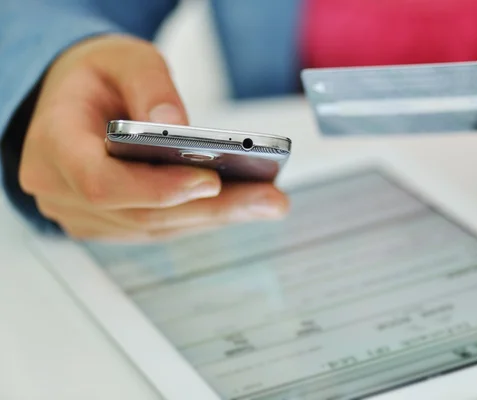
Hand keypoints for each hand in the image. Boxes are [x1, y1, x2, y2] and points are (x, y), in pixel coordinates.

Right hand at [19, 35, 287, 240]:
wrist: (73, 102)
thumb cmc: (96, 79)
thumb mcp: (123, 59)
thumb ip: (149, 86)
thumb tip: (179, 126)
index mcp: (54, 143)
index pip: (101, 182)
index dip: (157, 189)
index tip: (211, 181)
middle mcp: (61, 189)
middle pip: (142, 213)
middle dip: (210, 208)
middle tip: (267, 200)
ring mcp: (83, 214)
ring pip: (155, 227)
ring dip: (214, 217)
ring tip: (266, 202)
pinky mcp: (108, 224)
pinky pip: (158, 228)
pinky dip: (200, 217)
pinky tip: (239, 204)